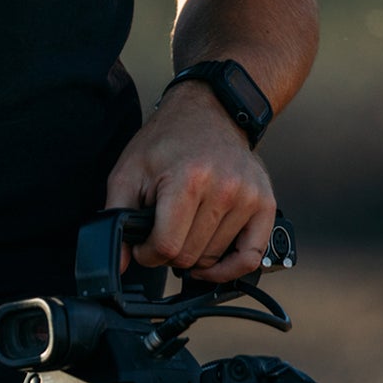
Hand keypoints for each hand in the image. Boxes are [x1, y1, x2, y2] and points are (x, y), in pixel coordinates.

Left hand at [105, 82, 274, 282]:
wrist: (209, 113)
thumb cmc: (166, 143)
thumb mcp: (128, 172)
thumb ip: (116, 215)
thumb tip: (117, 261)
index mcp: (187, 180)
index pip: (166, 246)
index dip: (146, 253)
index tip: (142, 244)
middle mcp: (223, 190)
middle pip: (189, 256)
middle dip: (168, 253)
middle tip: (162, 233)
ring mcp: (248, 198)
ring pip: (214, 258)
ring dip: (194, 255)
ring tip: (184, 230)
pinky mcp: (265, 204)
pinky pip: (251, 257)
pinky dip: (229, 269)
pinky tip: (211, 266)